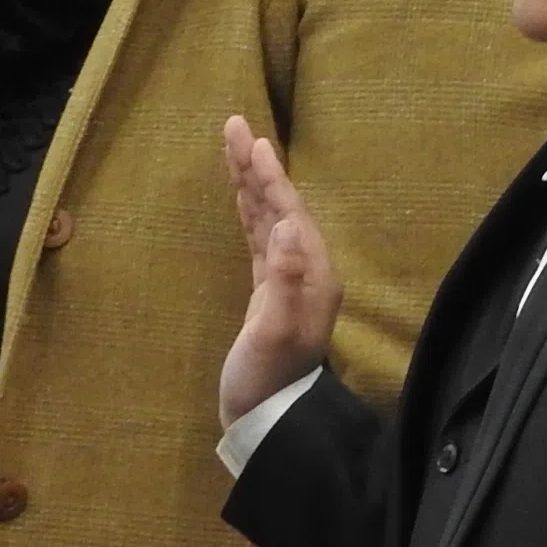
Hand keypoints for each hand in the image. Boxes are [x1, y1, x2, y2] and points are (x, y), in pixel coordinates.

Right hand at [220, 115, 341, 427]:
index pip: (290, 212)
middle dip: (256, 167)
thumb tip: (289, 224)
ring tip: (234, 146)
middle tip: (234, 125)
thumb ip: (284, 279)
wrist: (267, 421)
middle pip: (280, 207)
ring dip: (251, 183)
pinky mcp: (267, 294)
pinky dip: (249, 212)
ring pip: (268, 219)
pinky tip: (242, 198)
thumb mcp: (274, 331)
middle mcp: (305, 273)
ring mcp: (287, 282)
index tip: (253, 139)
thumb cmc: (267, 381)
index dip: (270, 176)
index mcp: (312, 275)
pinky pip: (258, 238)